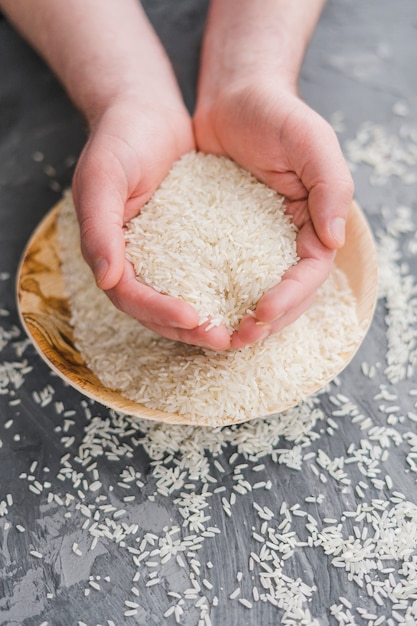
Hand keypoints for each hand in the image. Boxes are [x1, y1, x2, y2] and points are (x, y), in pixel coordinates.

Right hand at [73, 99, 230, 349]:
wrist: (145, 113)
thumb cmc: (119, 139)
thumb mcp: (103, 175)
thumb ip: (98, 227)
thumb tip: (105, 279)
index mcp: (108, 250)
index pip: (130, 296)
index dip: (159, 311)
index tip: (194, 318)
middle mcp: (132, 260)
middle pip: (156, 310)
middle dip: (189, 329)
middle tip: (224, 339)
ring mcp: (158, 255)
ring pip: (180, 299)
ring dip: (207, 319)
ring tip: (239, 328)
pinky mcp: (185, 244)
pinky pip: (201, 276)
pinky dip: (219, 291)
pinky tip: (247, 296)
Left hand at [194, 79, 353, 347]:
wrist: (234, 98)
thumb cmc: (276, 114)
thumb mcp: (311, 141)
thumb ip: (330, 187)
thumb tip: (336, 239)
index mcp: (314, 226)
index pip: (309, 277)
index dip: (289, 300)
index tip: (262, 313)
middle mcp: (287, 242)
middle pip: (284, 297)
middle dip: (263, 323)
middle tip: (234, 338)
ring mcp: (255, 244)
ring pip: (252, 294)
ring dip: (236, 319)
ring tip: (212, 334)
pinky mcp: (224, 240)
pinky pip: (221, 275)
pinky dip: (210, 295)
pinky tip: (190, 306)